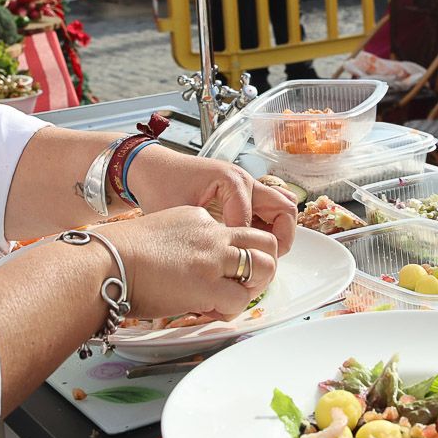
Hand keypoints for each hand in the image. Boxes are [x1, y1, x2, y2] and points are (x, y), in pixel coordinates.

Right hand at [102, 206, 281, 321]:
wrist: (103, 261)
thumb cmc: (115, 254)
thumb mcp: (157, 233)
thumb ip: (179, 247)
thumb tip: (182, 272)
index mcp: (198, 218)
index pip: (233, 234)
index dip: (232, 257)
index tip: (219, 272)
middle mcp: (212, 233)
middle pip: (264, 240)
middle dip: (263, 263)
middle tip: (244, 284)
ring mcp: (213, 257)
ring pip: (265, 266)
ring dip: (254, 286)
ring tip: (232, 298)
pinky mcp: (208, 283)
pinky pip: (240, 299)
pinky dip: (232, 310)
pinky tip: (211, 311)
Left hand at [125, 145, 296, 254]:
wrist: (151, 168)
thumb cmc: (160, 186)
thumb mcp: (178, 213)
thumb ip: (202, 234)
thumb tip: (221, 261)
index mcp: (231, 181)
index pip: (253, 224)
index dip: (243, 251)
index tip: (230, 268)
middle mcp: (245, 180)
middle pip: (285, 210)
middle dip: (280, 240)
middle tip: (262, 260)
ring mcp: (247, 185)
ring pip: (283, 208)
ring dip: (278, 232)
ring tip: (256, 252)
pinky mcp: (244, 193)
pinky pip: (269, 209)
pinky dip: (269, 227)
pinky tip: (248, 243)